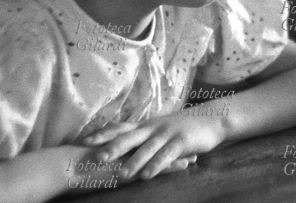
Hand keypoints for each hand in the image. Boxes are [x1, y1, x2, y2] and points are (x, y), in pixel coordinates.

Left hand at [82, 113, 225, 180]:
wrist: (211, 119)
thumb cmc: (183, 127)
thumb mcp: (160, 127)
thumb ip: (143, 134)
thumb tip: (120, 140)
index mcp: (147, 125)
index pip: (120, 128)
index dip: (103, 134)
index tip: (84, 141)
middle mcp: (154, 128)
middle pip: (130, 137)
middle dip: (112, 148)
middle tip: (96, 159)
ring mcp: (167, 134)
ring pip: (147, 148)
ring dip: (134, 162)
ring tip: (122, 175)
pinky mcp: (181, 142)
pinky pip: (166, 155)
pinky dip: (156, 165)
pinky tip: (148, 175)